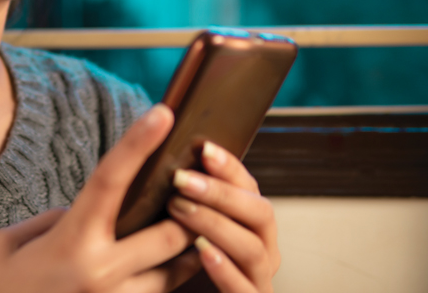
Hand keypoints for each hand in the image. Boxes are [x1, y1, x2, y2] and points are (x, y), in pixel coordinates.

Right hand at [0, 104, 201, 292]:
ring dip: (190, 244)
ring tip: (197, 223)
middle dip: (188, 207)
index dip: (137, 143)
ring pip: (176, 269)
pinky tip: (179, 259)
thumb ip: (50, 219)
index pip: (110, 180)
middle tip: (199, 183)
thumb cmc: (4, 290)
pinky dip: (174, 274)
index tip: (162, 113)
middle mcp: (101, 272)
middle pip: (168, 232)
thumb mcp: (10, 244)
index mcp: (71, 240)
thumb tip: (85, 209)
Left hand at [166, 142, 279, 292]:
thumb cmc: (184, 269)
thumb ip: (189, 201)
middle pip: (258, 212)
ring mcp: (260, 278)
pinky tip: (202, 252)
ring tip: (182, 209)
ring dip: (216, 225)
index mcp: (251, 223)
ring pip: (251, 247)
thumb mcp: (188, 229)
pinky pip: (244, 288)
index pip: (249, 187)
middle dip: (220, 193)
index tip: (203, 148)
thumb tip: (164, 163)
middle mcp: (263, 248)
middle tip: (182, 179)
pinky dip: (224, 269)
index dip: (229, 166)